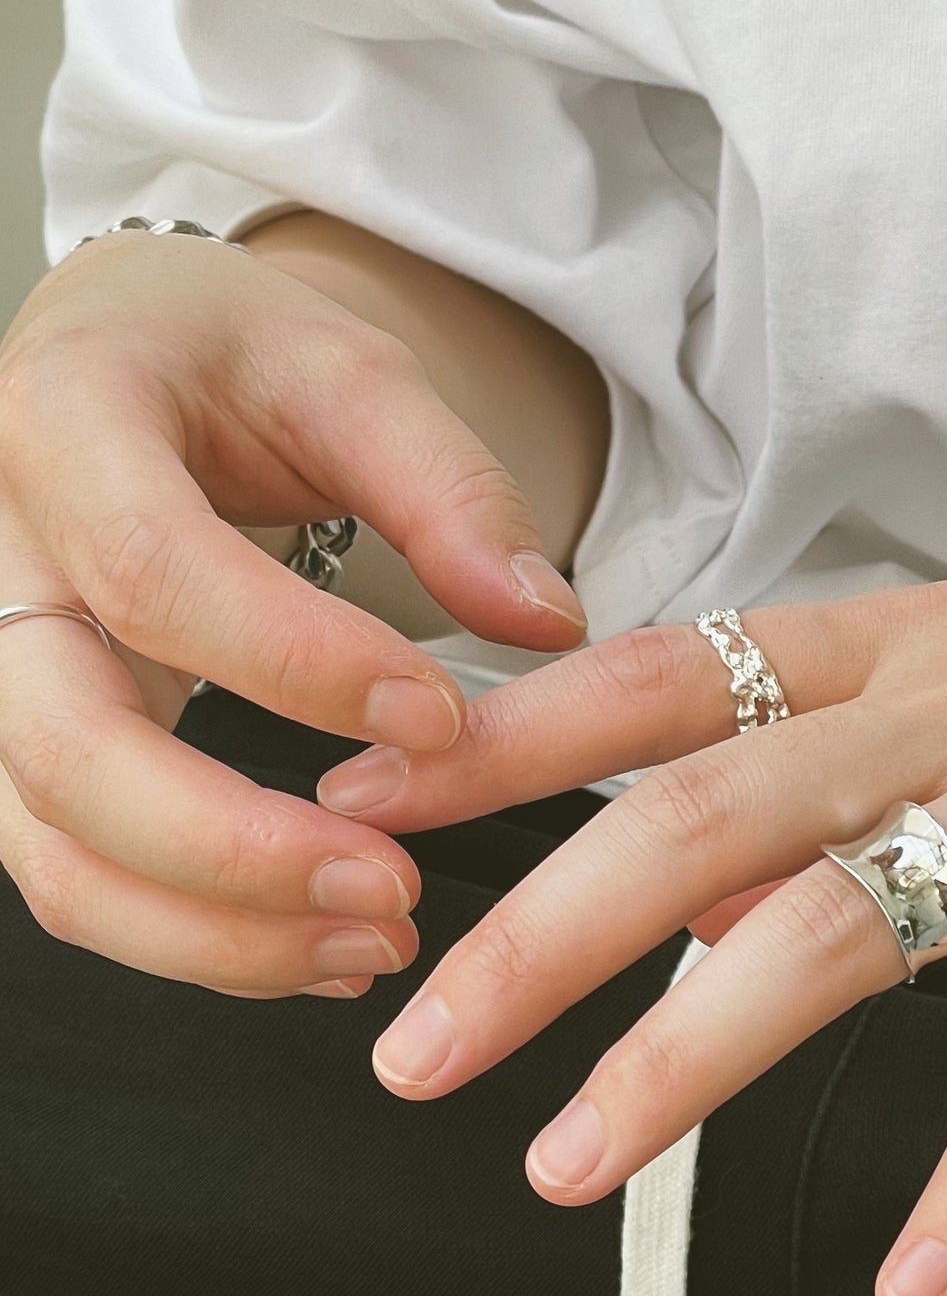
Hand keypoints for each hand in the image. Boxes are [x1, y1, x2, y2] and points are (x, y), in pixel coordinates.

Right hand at [0, 228, 586, 999]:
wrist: (125, 355)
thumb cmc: (227, 353)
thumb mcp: (350, 371)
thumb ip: (448, 490)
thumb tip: (545, 619)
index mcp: (62, 421)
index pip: (153, 569)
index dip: (297, 663)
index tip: (438, 717)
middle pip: (67, 745)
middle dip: (236, 849)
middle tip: (396, 887)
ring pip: (51, 842)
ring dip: (212, 929)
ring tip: (378, 939)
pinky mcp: (16, 736)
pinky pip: (70, 867)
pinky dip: (187, 933)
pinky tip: (314, 942)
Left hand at [319, 524, 946, 1295]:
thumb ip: (816, 760)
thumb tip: (666, 893)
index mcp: (900, 643)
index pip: (656, 675)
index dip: (501, 735)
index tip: (364, 800)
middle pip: (702, 812)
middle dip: (537, 929)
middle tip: (412, 1044)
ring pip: (842, 935)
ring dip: (686, 1061)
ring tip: (569, 1168)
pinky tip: (906, 1283)